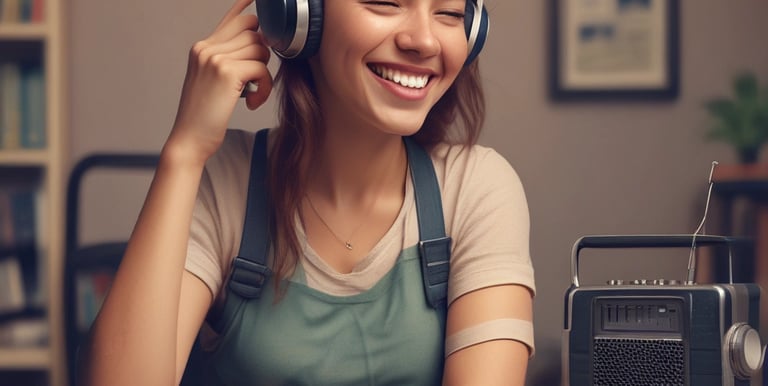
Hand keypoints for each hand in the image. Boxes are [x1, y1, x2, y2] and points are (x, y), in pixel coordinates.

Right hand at [169, 0, 271, 162]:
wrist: (190, 140)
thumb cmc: (204, 116)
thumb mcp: (212, 82)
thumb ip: (228, 61)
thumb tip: (258, 44)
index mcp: (202, 48)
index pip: (231, 17)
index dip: (246, 6)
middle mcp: (206, 48)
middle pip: (253, 29)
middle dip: (263, 52)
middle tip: (256, 79)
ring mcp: (215, 58)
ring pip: (260, 48)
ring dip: (264, 74)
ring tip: (254, 94)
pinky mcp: (227, 73)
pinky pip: (262, 67)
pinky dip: (265, 87)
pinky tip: (252, 102)